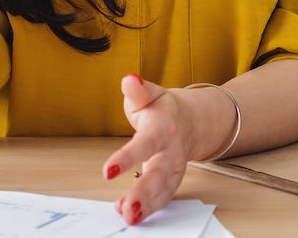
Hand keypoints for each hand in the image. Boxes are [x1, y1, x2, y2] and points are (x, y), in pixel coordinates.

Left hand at [102, 74, 195, 225]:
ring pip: (163, 191)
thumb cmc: (163, 108)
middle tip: (127, 209)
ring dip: (147, 206)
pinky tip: (132, 214)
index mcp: (163, 127)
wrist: (190, 120)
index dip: (127, 158)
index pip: (145, 144)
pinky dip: (150, 209)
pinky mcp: (172, 181)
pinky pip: (163, 198)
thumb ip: (137, 90)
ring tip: (128, 217)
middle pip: (159, 174)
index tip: (108, 171)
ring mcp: (174, 168)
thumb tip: (129, 80)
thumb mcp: (149, 93)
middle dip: (144, 193)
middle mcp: (171, 150)